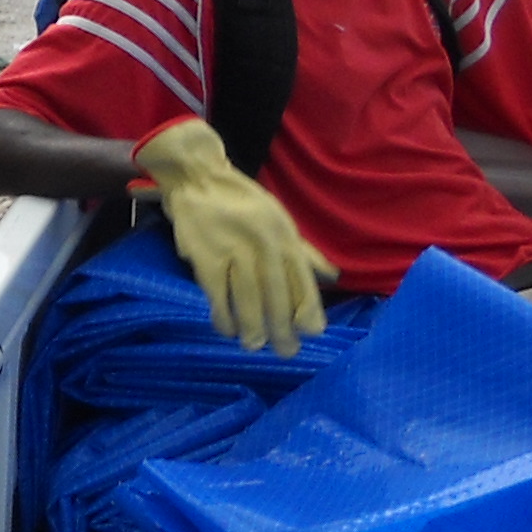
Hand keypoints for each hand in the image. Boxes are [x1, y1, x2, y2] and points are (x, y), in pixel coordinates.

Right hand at [130, 118, 335, 355]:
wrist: (198, 179)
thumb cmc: (243, 203)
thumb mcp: (280, 220)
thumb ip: (304, 251)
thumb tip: (332, 276)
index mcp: (284, 235)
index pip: (302, 279)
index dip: (309, 308)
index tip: (311, 333)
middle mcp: (263, 244)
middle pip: (277, 294)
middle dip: (283, 328)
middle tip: (286, 352)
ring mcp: (233, 251)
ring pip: (248, 298)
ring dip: (253, 327)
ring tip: (255, 346)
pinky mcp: (205, 257)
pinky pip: (217, 294)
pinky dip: (223, 316)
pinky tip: (227, 329)